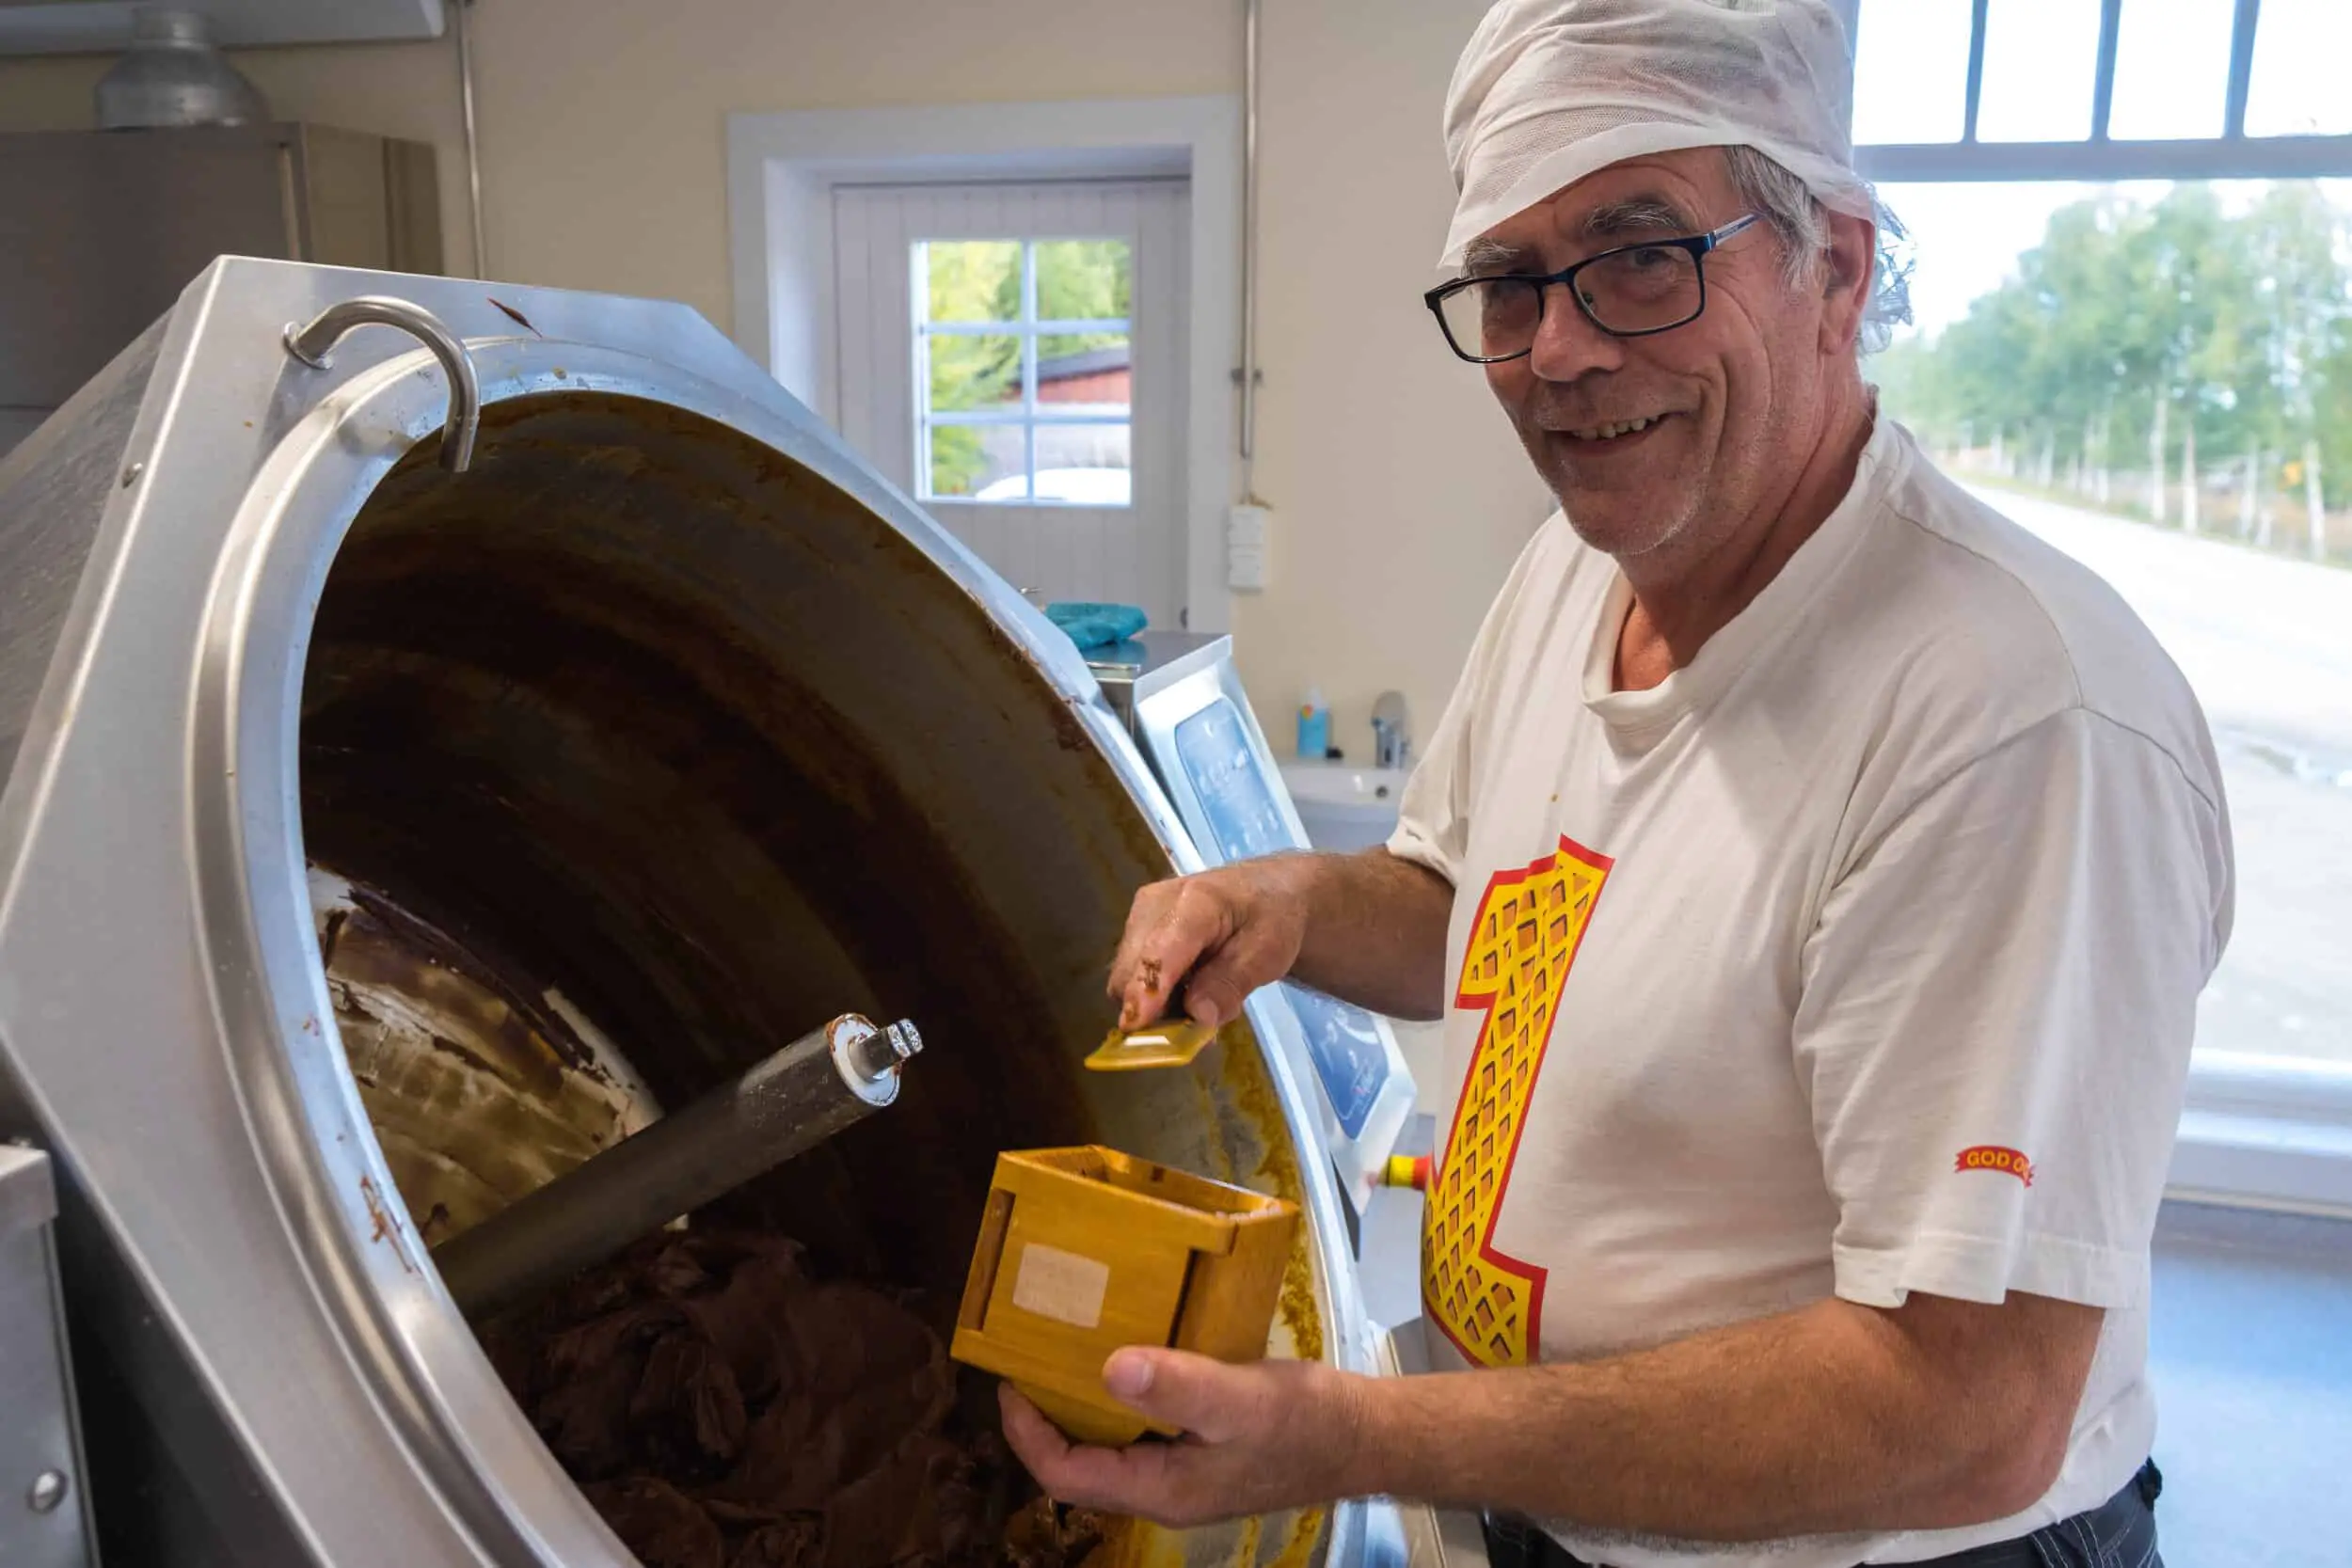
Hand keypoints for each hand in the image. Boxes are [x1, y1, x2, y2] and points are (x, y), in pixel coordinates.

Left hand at [998, 1348, 1377, 1526]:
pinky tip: (1127, 1356)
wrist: (1366, 1436)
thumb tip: (1109, 1369)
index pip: (1067, 1475)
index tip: (1009, 1380)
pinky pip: (1141, 1431)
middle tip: (1027, 1358)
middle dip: (1045, 1418)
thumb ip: (1177, 1386)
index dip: (1027, 1434)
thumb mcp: (1240, 1401)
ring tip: (1063, 1351)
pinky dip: (1121, 1397)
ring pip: (1109, 1447)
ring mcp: (1183, 1474)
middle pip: (1080, 1465)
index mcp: (1161, 1490)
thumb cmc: (1306, 1423)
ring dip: (1080, 1405)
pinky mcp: (1202, 1451)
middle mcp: (1163, 1490)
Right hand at [1108, 860, 1311, 1031]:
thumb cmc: (1270, 918)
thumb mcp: (1268, 953)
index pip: (1163, 950)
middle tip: (1202, 1024)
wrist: (1263, 891)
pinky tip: (1190, 988)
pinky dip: (1156, 996)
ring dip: (1157, 1005)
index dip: (1147, 989)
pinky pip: (1133, 978)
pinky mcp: (1134, 930)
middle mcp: (1155, 903)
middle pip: (1132, 971)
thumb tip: (1197, 1015)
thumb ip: (1232, 983)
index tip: (1136, 1026)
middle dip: (1155, 1009)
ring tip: (1204, 997)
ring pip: (1128, 979)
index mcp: (1198, 900)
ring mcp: (1139, 915)